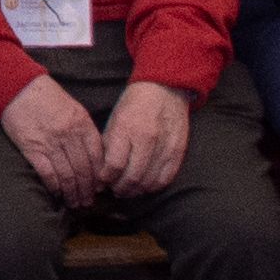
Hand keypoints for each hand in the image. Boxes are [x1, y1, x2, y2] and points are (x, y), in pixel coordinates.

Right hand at [0, 76, 108, 205]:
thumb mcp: (73, 109)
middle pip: (83, 169)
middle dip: (87, 189)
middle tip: (87, 201)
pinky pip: (47, 173)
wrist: (18, 87)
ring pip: (67, 175)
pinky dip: (54, 186)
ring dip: (72, 192)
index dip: (99, 176)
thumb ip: (85, 131)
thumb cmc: (46, 97)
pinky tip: (57, 193)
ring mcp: (50, 142)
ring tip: (74, 202)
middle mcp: (69, 134)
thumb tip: (94, 157)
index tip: (99, 188)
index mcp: (82, 124)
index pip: (97, 157)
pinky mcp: (32, 148)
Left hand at [99, 77, 193, 195]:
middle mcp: (146, 138)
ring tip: (128, 190)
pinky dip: (153, 187)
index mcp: (126, 128)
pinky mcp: (178, 151)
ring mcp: (164, 146)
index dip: (105, 179)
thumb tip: (101, 171)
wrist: (165, 88)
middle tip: (114, 190)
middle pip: (132, 177)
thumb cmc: (134, 104)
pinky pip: (165, 179)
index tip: (101, 182)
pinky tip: (144, 186)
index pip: (114, 164)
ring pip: (148, 182)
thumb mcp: (114, 119)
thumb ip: (108, 145)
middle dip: (119, 189)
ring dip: (135, 191)